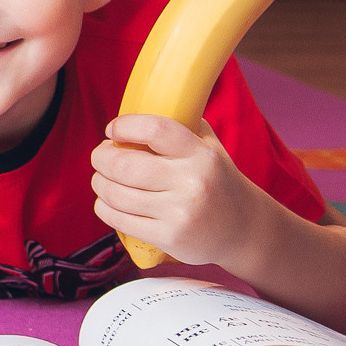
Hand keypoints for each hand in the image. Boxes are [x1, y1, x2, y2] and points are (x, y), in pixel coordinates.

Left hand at [92, 115, 271, 268]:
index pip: (154, 130)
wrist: (246, 231)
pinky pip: (118, 219)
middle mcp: (192, 183)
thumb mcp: (209, 147)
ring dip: (99, 183)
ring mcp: (180, 213)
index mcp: (201, 154)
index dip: (124, 126)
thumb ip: (180, 124)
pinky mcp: (169, 238)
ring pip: (115, 193)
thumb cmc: (216, 181)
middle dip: (101, 158)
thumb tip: (135, 107)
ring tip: (102, 179)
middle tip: (101, 157)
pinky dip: (104, 208)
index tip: (112, 130)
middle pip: (123, 165)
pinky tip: (108, 202)